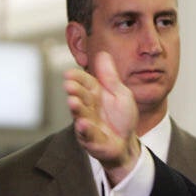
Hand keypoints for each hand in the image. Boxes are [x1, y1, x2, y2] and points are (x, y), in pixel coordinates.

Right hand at [63, 51, 139, 185]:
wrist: (127, 141)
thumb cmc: (121, 116)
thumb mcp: (120, 92)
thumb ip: (110, 76)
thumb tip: (103, 53)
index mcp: (95, 93)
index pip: (84, 82)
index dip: (78, 78)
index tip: (69, 73)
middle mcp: (88, 107)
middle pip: (80, 96)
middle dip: (74, 91)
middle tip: (69, 85)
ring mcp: (87, 123)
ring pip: (80, 114)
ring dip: (76, 108)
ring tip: (73, 102)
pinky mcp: (91, 140)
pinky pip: (87, 134)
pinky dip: (85, 130)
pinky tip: (83, 123)